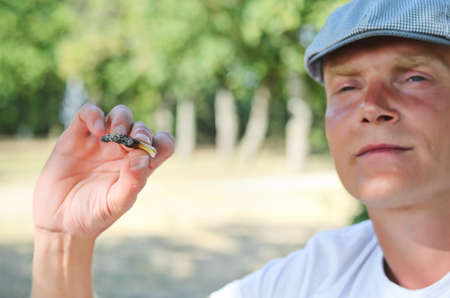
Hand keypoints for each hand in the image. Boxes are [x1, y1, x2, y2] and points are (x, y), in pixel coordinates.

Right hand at [33, 104, 173, 238]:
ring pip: (119, 115)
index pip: (162, 144)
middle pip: (141, 128)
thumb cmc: (94, 215)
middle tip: (135, 141)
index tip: (150, 149)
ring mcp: (100, 142)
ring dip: (122, 119)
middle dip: (141, 131)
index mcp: (139, 166)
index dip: (162, 141)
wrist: (60, 221)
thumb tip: (143, 156)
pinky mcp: (76, 136)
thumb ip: (132, 182)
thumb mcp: (116, 203)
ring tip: (116, 134)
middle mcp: (123, 151)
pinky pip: (88, 113)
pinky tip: (97, 130)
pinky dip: (94, 115)